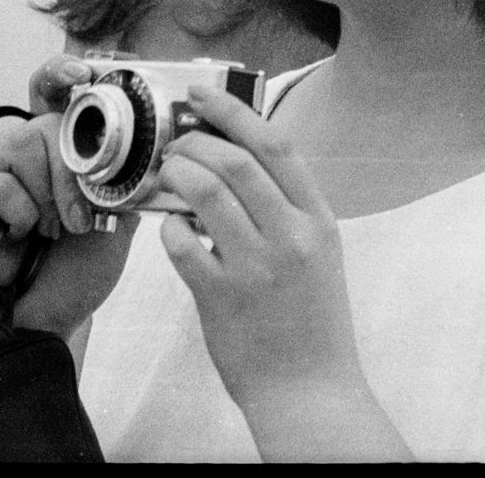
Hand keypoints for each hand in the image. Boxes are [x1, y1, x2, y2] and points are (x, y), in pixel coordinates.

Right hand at [0, 54, 134, 337]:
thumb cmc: (76, 274)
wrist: (40, 323)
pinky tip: (18, 237)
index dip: (62, 73)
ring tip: (47, 234)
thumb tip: (148, 146)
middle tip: (77, 221)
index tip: (83, 69)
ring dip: (47, 196)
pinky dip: (17, 212)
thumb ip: (127, 180)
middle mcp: (25, 152)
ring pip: (22, 143)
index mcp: (63, 151)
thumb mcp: (118, 223)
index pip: (54, 93)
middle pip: (47, 121)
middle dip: (72, 173)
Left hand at [155, 88, 361, 425]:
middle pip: (235, 162)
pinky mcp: (221, 298)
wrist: (309, 388)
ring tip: (166, 177)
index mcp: (318, 219)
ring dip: (177, 176)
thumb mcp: (317, 253)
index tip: (203, 95)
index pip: (277, 147)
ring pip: (206, 195)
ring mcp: (256, 266)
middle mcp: (291, 236)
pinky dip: (170, 229)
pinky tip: (171, 230)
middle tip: (175, 144)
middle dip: (195, 143)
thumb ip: (286, 210)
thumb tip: (236, 163)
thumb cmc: (311, 319)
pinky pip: (183, 245)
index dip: (236, 113)